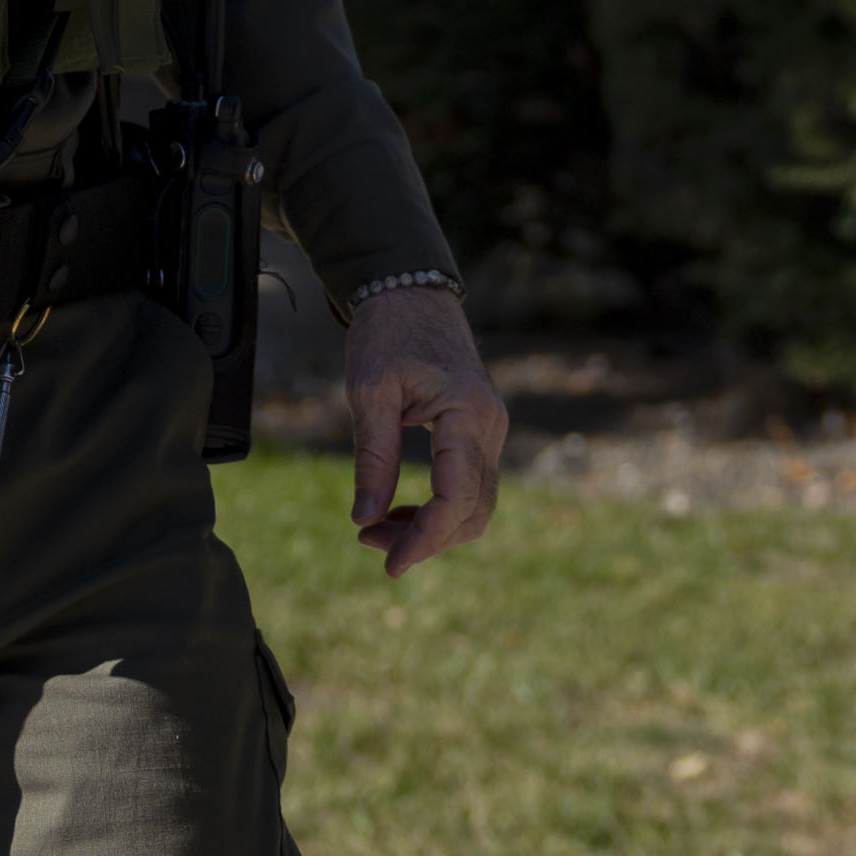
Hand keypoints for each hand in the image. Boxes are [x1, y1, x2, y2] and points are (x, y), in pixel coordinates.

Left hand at [343, 283, 503, 576]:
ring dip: (433, 528)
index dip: (425, 538)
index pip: (456, 497)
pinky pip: (469, 485)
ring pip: (476, 504)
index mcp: (468, 413)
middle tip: (369, 543)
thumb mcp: (369, 392)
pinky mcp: (479, 431)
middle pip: (474, 510)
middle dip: (426, 539)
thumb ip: (373, 457)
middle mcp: (490, 426)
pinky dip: (439, 508)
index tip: (390, 564)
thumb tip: (364, 519)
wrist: (411, 290)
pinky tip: (398, 512)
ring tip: (377, 530)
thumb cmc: (387, 332)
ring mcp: (490, 429)